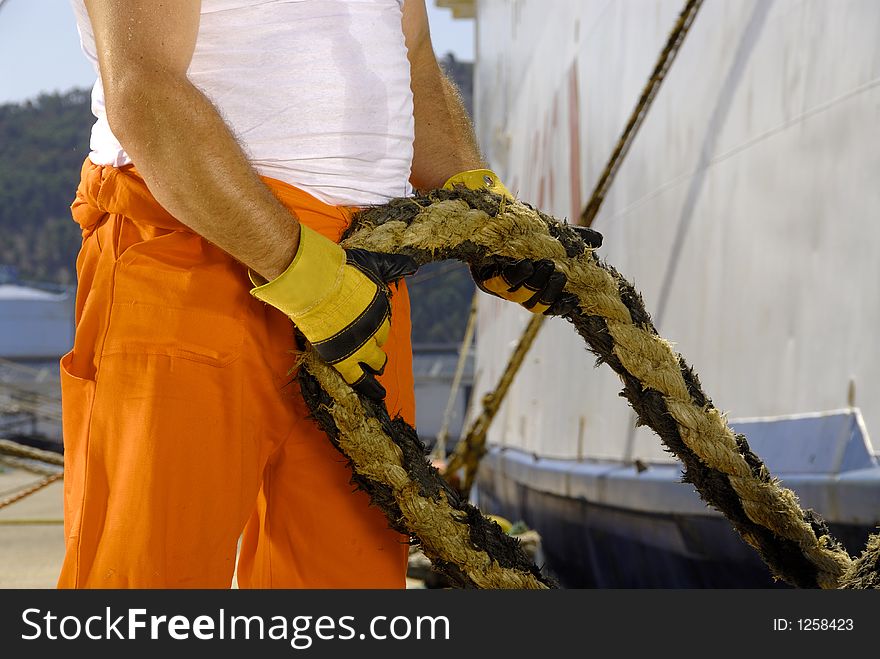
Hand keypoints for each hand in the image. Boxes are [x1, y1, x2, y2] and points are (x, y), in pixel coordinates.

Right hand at [250, 224, 417, 398]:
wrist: (316, 285)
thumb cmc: (340, 271)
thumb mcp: (373, 263)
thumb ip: (393, 265)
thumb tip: (413, 266)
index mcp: (382, 305)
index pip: (383, 317)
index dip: (375, 318)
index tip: (369, 318)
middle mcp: (376, 326)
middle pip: (380, 337)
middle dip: (377, 339)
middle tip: (372, 344)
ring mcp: (362, 344)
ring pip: (375, 360)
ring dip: (377, 365)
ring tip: (378, 373)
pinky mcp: (344, 358)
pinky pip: (358, 378)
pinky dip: (368, 386)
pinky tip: (377, 394)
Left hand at [445, 169, 601, 315]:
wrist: (495, 217)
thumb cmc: (527, 229)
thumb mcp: (555, 234)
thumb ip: (576, 238)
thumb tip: (599, 240)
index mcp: (536, 288)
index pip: (550, 306)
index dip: (561, 306)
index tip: (573, 298)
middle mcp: (518, 292)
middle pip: (535, 305)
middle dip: (549, 291)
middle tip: (559, 273)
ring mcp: (500, 288)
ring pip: (518, 296)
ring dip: (533, 283)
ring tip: (544, 264)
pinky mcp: (484, 280)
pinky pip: (499, 284)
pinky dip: (514, 276)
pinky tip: (525, 264)